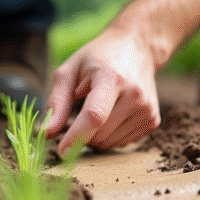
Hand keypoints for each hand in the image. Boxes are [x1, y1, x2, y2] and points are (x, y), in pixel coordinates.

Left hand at [43, 29, 161, 154]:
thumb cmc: (98, 58)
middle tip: (80, 109)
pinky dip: (110, 135)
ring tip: (99, 107)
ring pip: (109, 143)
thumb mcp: (71, 70)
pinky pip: (121, 143)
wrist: (136, 48)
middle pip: (99, 134)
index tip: (61, 152)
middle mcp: (135, 94)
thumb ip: (58, 102)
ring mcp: (147, 109)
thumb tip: (47, 133)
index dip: (76, 137)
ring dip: (95, 135)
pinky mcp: (153, 120)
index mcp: (112, 78)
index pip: (94, 116)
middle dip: (82, 132)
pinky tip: (113, 113)